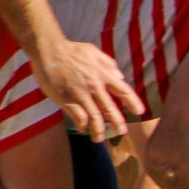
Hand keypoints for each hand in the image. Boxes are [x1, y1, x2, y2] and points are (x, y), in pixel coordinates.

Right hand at [30, 38, 144, 140]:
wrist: (49, 51)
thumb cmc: (71, 50)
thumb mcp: (94, 52)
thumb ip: (109, 63)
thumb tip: (120, 76)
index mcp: (103, 74)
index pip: (124, 90)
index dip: (133, 102)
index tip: (140, 112)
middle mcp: (95, 86)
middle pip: (110, 108)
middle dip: (118, 122)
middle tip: (122, 132)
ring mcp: (81, 94)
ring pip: (95, 117)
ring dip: (99, 130)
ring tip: (99, 138)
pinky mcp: (67, 100)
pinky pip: (78, 117)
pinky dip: (82, 125)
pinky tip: (82, 128)